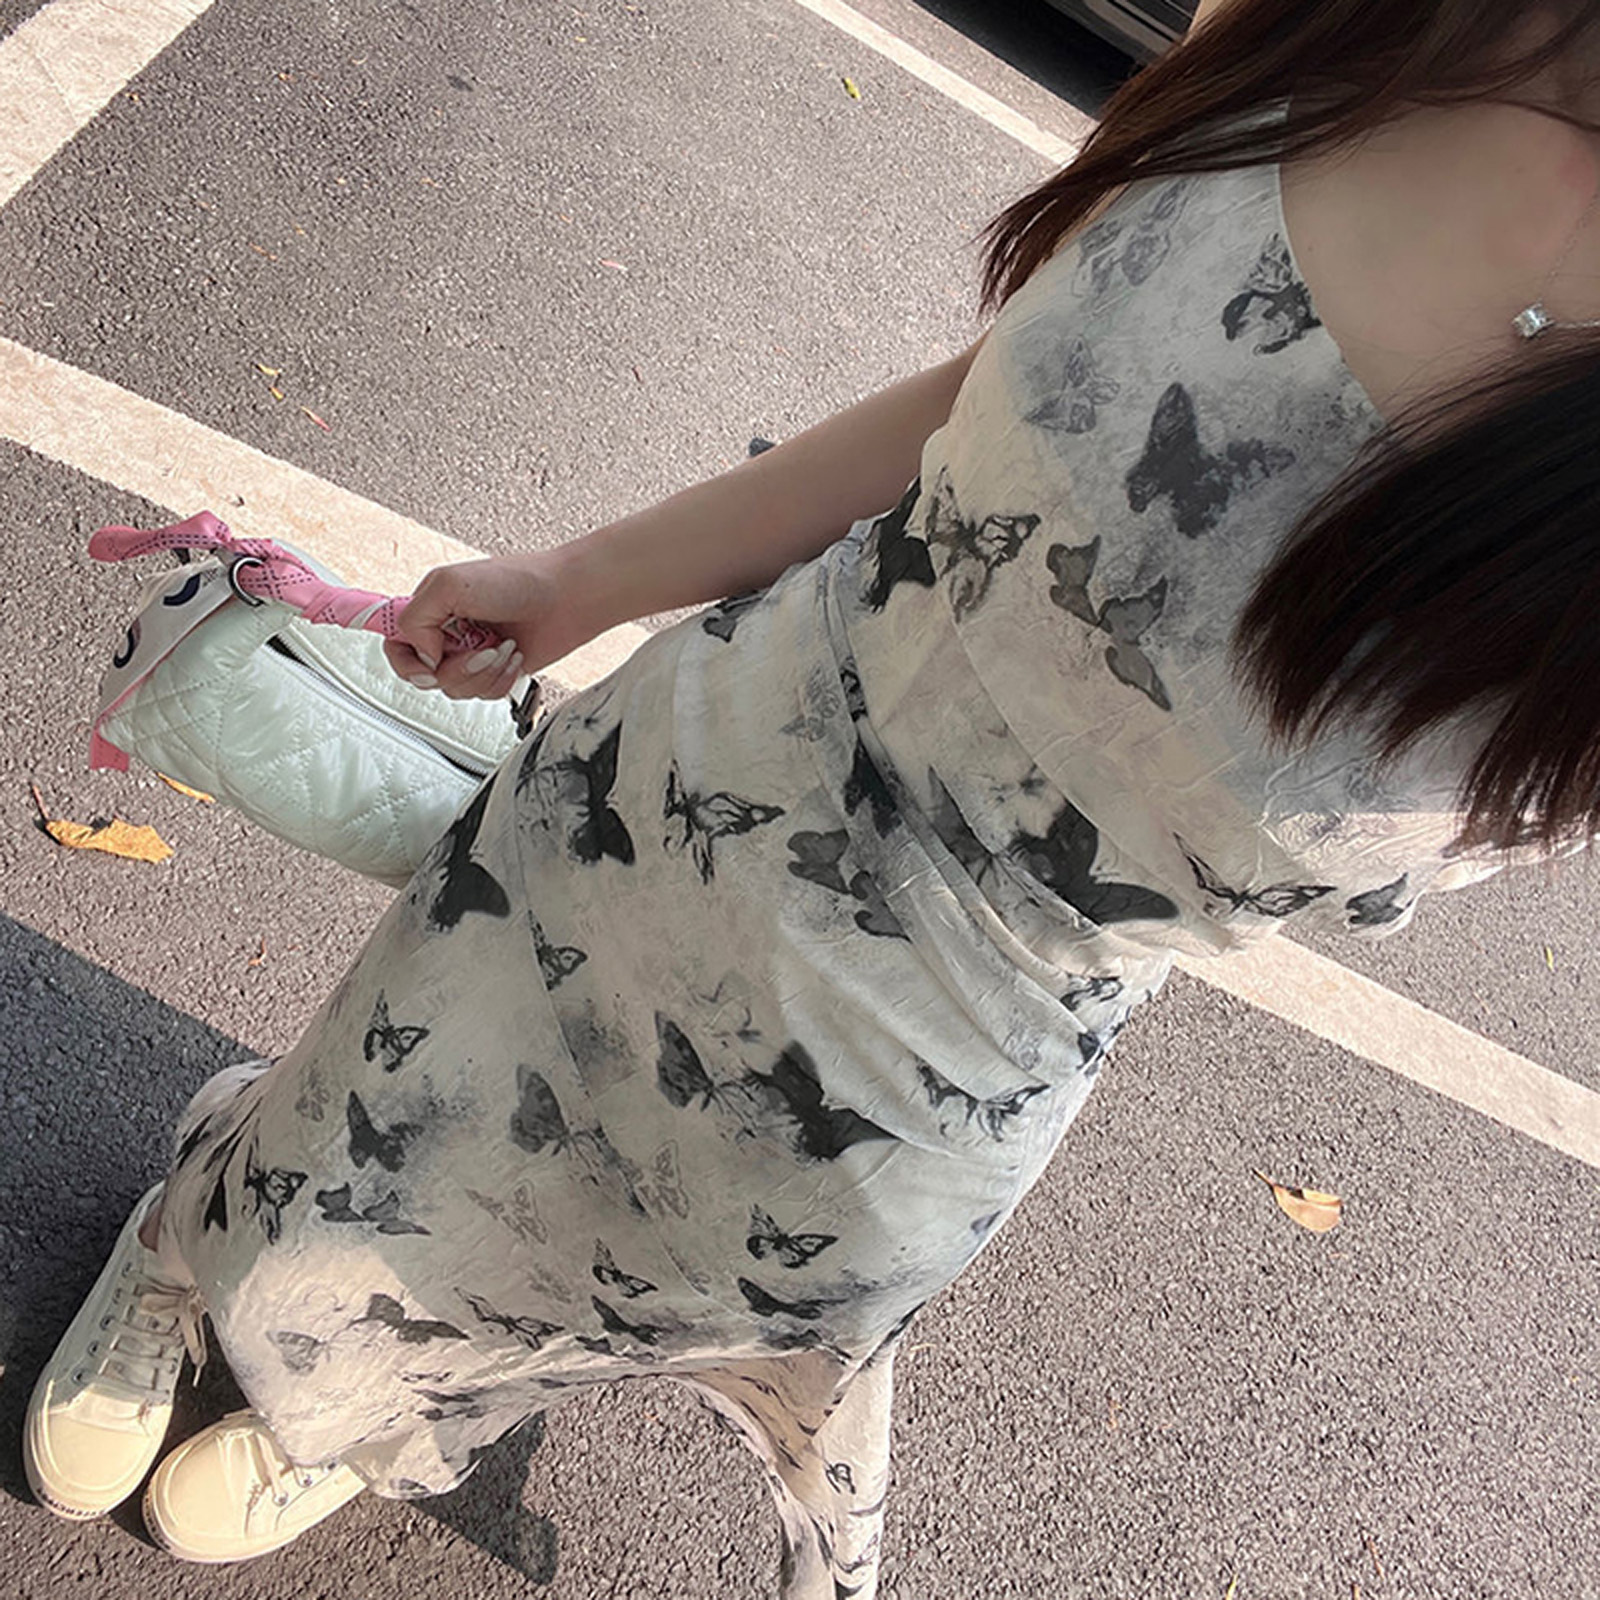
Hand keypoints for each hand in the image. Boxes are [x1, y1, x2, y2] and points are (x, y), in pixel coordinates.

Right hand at [383, 549, 602, 698]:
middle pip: (422, 676)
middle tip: (477, 651)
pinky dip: (500, 679)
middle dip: (453, 669)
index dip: (405, 661)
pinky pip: (483, 695)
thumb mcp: (451, 584)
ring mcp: (471, 655)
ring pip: (454, 690)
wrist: (568, 598)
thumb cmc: (517, 581)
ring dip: (482, 672)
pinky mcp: (495, 672)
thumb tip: (420, 656)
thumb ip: (416, 618)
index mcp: (429, 610)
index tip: (429, 662)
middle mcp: (446, 635)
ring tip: (503, 647)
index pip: (394, 645)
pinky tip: (514, 657)